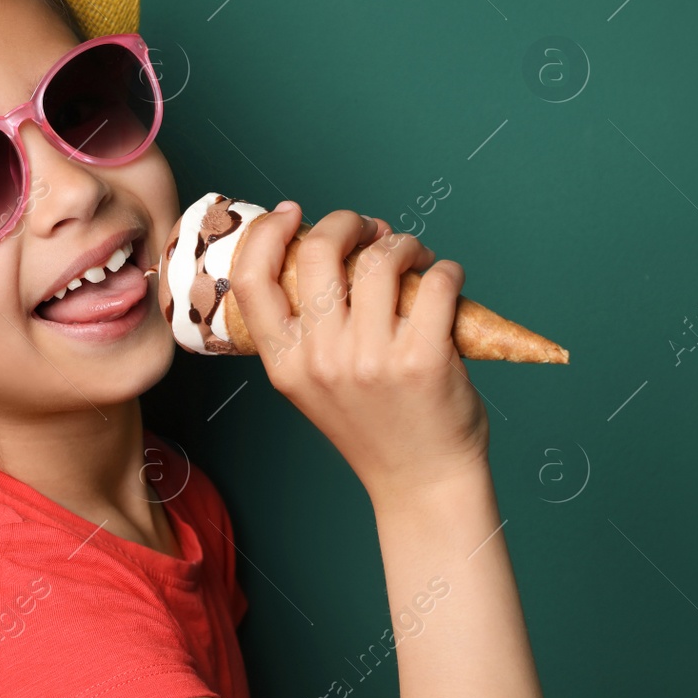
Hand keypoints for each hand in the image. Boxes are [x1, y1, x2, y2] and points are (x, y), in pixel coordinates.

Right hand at [229, 201, 489, 500]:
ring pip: (381, 259)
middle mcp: (322, 360)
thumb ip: (309, 329)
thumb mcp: (315, 385)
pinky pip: (436, 281)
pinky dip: (447, 270)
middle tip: (373, 231)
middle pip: (319, 251)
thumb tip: (326, 247)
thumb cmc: (375, 426)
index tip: (293, 213)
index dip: (266, 233)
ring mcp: (372, 360)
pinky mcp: (424, 359)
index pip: (250, 280)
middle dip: (349, 222)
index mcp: (285, 365)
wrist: (422, 484)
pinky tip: (446, 281)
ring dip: (405, 244)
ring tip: (416, 258)